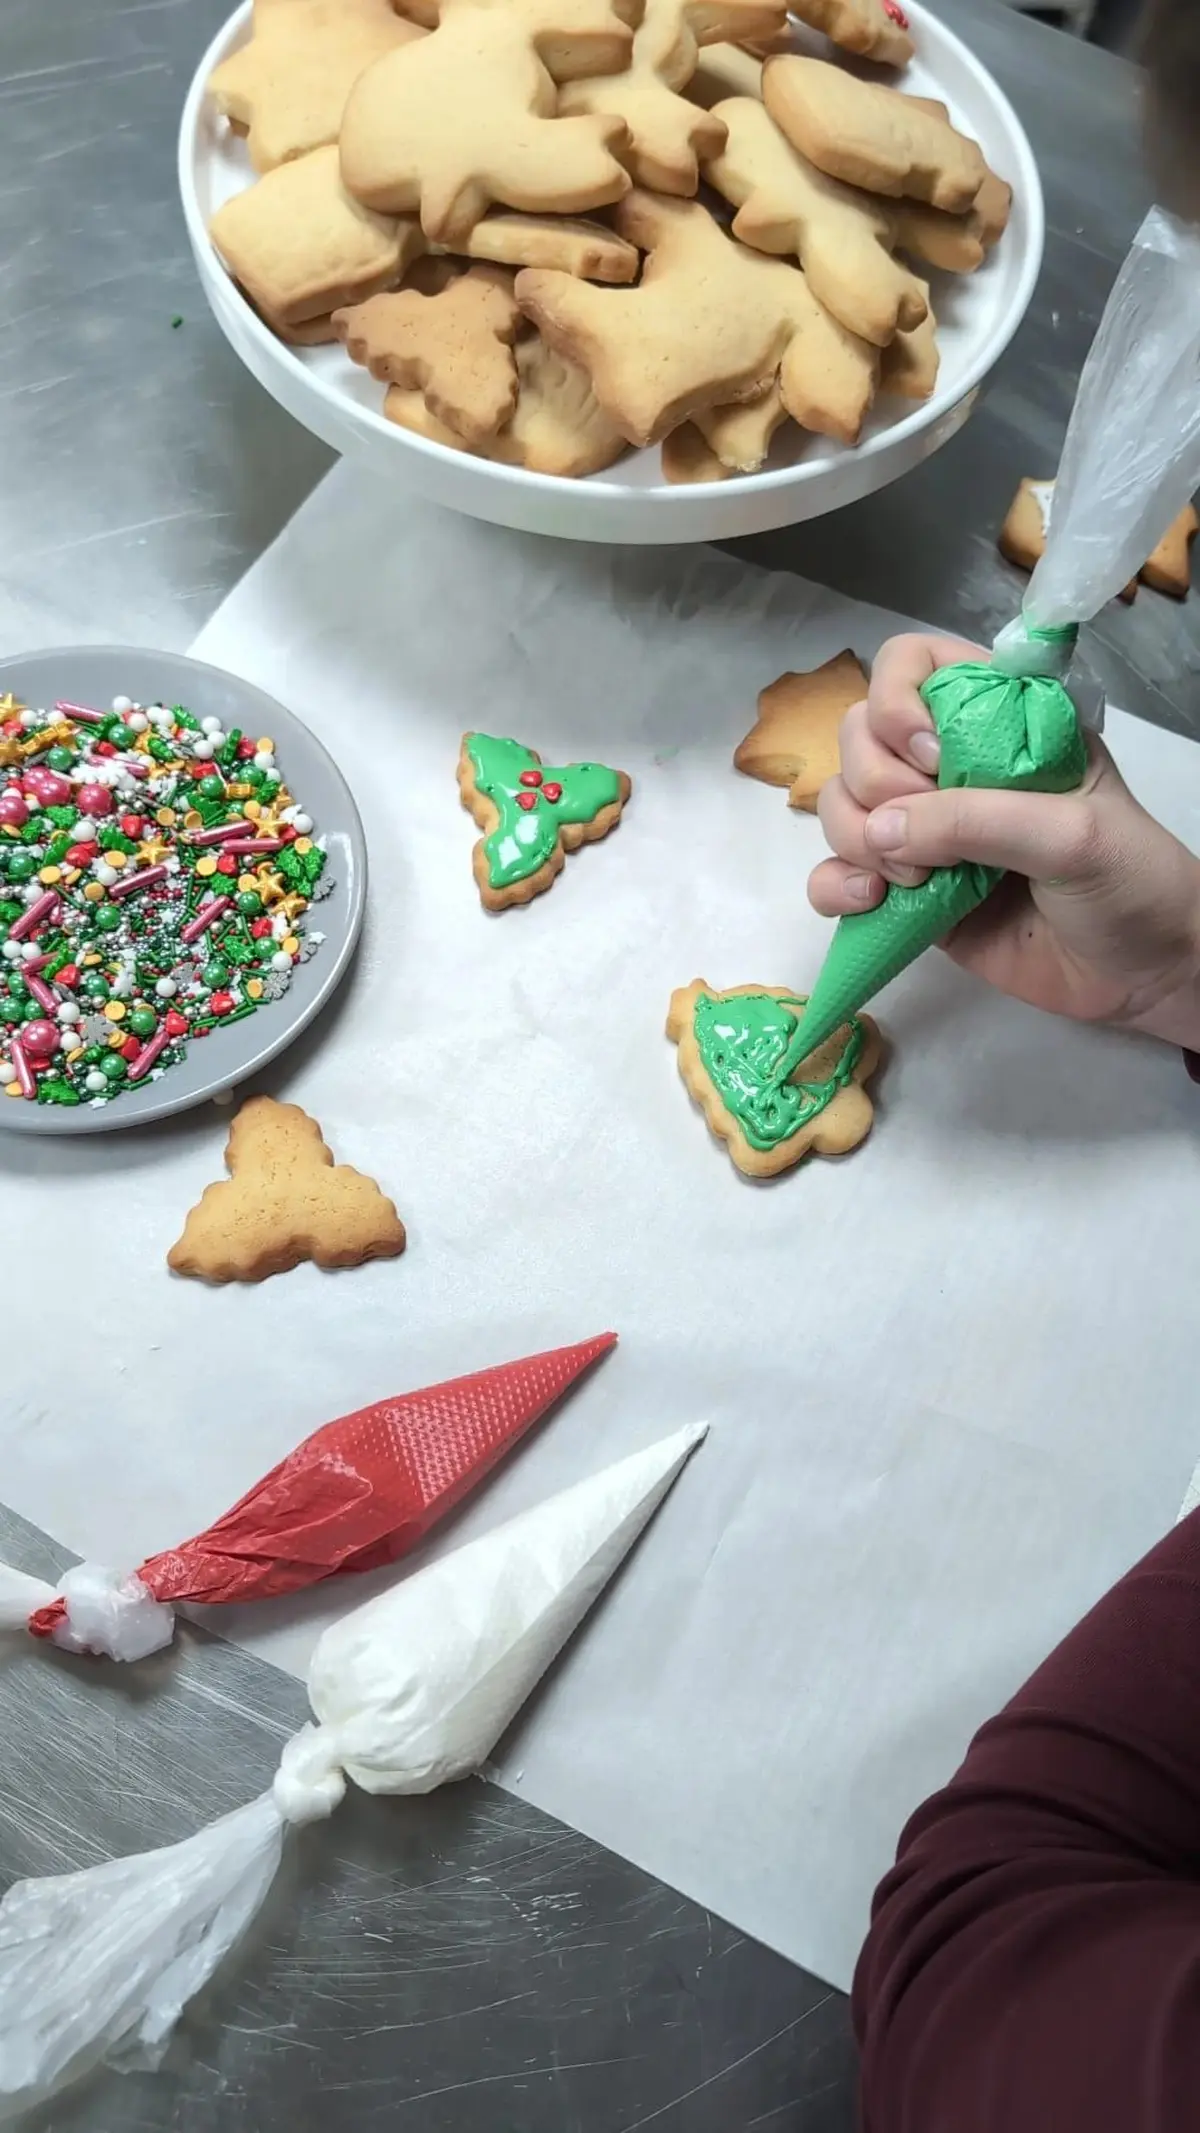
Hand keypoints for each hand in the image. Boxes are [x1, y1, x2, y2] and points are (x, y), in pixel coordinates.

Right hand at [809, 633, 1199, 1047]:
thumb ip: (977, 819)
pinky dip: (834, 886)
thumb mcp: (1071, 834)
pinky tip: (870, 903)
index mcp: (999, 720)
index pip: (912, 665)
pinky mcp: (906, 891)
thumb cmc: (1129, 882)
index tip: (929, 756)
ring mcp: (924, 829)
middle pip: (858, 736)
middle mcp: (950, 765)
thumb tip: (882, 828)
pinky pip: (834, 874)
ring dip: (855, 838)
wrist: (1142, 974)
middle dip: (877, 785)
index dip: (898, 700)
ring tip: (913, 881)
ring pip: (840, 804)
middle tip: (930, 836)